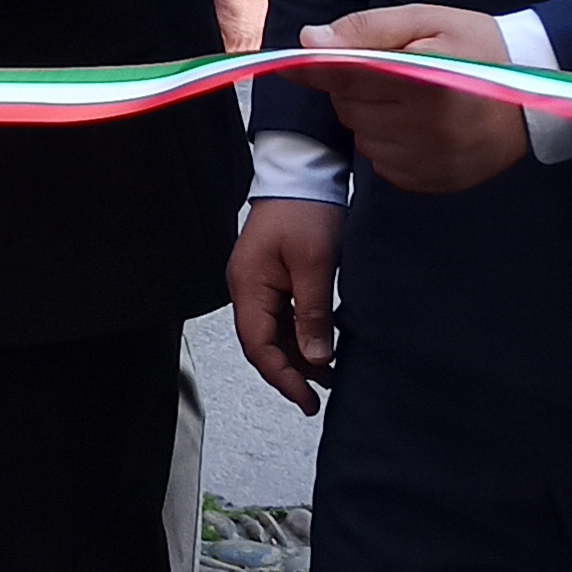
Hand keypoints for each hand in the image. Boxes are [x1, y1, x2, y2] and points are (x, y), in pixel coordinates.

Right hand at [229, 196, 343, 413]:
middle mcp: (247, 289)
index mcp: (248, 287)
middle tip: (317, 397)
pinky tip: (320, 346)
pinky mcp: (272, 278)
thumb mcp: (315, 264)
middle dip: (289, 372)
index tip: (306, 399)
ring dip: (296, 356)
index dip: (282, 377)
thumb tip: (315, 358)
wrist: (302, 172)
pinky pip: (280, 318)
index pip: (258, 347)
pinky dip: (298, 336)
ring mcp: (258, 284)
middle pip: (262, 344)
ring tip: (325, 377)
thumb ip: (312, 314)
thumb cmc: (304, 210)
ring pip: (272, 334)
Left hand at [301, 4, 526, 193]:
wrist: (533, 96)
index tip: (291, 63)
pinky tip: (417, 128)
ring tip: (408, 100)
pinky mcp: (432, 183)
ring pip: (363, 140)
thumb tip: (311, 39)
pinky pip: (382, 166)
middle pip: (350, 110)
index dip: (315, 69)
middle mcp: (425, 129)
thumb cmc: (478, 47)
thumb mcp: (427, 21)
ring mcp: (429, 162)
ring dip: (371, 119)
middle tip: (389, 73)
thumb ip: (367, 29)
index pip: (346, 78)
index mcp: (423, 82)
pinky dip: (388, 146)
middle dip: (355, 90)